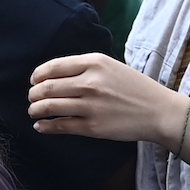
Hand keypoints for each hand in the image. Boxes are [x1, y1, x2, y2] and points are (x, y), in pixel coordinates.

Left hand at [28, 53, 184, 147]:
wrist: (158, 111)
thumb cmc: (135, 88)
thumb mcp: (112, 67)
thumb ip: (86, 68)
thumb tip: (55, 75)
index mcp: (95, 62)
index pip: (54, 66)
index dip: (38, 75)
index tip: (34, 80)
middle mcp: (90, 82)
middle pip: (48, 87)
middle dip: (34, 94)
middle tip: (32, 98)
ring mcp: (90, 105)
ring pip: (50, 106)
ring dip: (36, 109)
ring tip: (33, 111)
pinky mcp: (91, 126)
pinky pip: (60, 125)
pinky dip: (45, 126)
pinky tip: (40, 126)